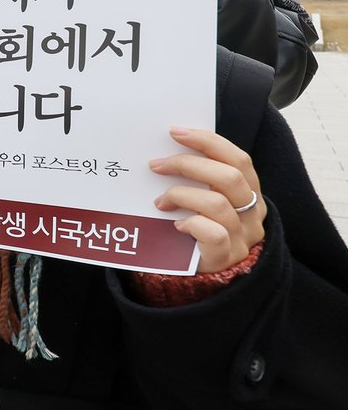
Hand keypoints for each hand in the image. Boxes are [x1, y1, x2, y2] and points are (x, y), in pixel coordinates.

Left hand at [150, 126, 266, 272]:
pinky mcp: (226, 258)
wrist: (206, 277)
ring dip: (180, 195)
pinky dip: (190, 223)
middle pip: (229, 178)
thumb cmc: (201, 231)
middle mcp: (252, 214)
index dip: (209, 142)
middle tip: (156, 166)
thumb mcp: (205, 201)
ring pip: (218, 204)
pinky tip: (175, 225)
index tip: (175, 132)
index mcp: (250, 193)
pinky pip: (213, 234)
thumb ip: (198, 181)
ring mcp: (242, 237)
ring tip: (159, 202)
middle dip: (188, 164)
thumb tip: (165, 153)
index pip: (239, 159)